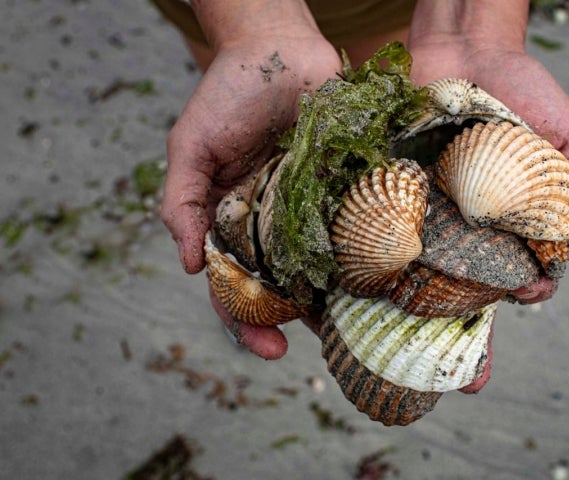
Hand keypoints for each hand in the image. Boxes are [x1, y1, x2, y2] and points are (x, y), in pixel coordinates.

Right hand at [161, 33, 341, 358]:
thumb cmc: (227, 95)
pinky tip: (387, 279)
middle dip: (299, 323)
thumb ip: (180, 203)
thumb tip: (186, 266)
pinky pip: (360, 227)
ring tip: (362, 330)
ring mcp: (313, 210)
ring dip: (341, 301)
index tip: (271, 348)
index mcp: (233, 225)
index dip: (247, 322)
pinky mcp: (346, 188)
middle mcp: (274, 226)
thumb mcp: (190, 147)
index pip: (236, 287)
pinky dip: (371, 254)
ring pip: (327, 267)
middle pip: (286, 289)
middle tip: (320, 349)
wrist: (279, 48)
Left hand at [409, 41, 568, 304]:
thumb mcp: (566, 136)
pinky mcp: (408, 185)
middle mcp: (480, 216)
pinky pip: (403, 220)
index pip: (530, 263)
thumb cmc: (524, 90)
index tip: (529, 289)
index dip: (534, 285)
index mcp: (522, 211)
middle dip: (484, 292)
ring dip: (442, 276)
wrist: (467, 48)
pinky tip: (407, 250)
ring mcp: (442, 203)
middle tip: (481, 296)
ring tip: (443, 284)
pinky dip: (404, 237)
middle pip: (484, 270)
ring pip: (442, 256)